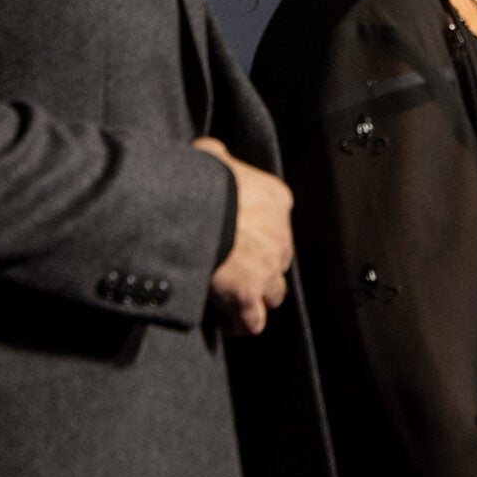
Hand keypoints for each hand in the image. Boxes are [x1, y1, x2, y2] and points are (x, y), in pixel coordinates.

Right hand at [194, 137, 291, 335]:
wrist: (196, 210)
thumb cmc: (203, 180)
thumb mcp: (211, 154)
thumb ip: (218, 156)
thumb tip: (211, 153)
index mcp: (276, 200)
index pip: (277, 222)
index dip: (259, 233)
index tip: (242, 238)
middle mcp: (280, 237)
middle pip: (279, 260)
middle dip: (262, 267)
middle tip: (238, 270)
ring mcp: (267, 269)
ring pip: (275, 292)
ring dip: (257, 296)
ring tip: (238, 300)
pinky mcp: (249, 296)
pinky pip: (253, 320)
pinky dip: (243, 323)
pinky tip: (230, 323)